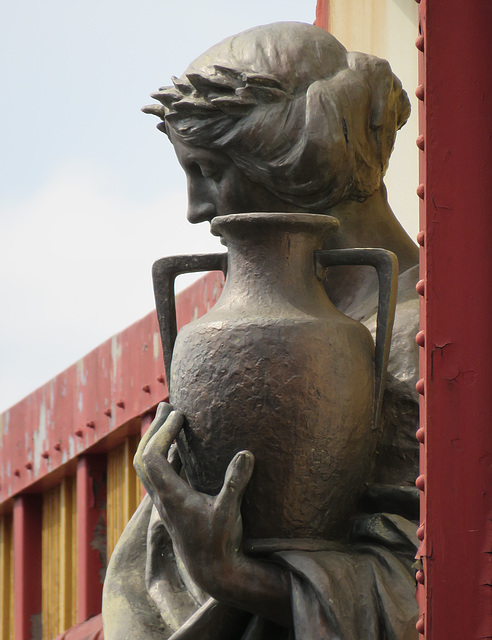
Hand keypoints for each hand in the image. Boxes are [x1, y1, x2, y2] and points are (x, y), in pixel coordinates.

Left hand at [134, 402, 291, 626]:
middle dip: (153, 429)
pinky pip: (160, 473)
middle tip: (168, 407)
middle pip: (143, 457)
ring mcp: (165, 502)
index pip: (152, 456)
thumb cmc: (221, 543)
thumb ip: (235, 482)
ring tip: (170, 419)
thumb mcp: (230, 512)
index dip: (162, 431)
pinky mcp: (172, 506)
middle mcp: (162, 498)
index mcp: (170, 496)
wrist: (214, 573)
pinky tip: (181, 447)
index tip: (180, 415)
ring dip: (156, 440)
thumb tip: (246, 452)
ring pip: (148, 466)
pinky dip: (166, 454)